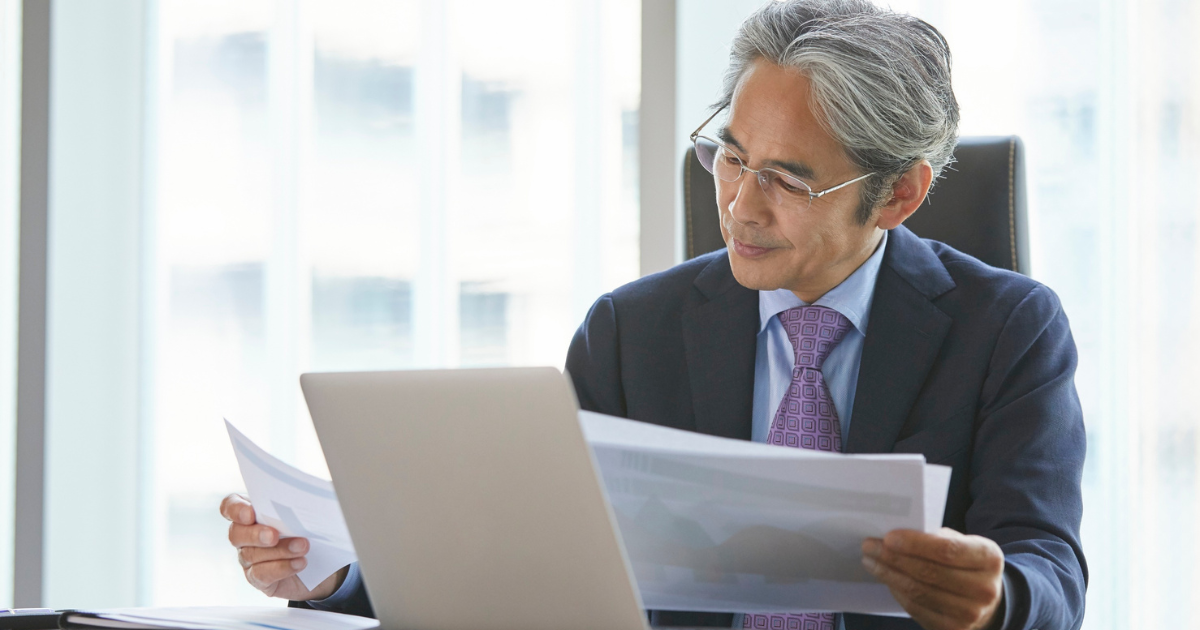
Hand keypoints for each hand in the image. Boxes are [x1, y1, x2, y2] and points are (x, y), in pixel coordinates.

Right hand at [220, 493, 346, 600]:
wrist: (320, 562)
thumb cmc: (307, 530)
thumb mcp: (303, 514)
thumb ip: (296, 506)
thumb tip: (306, 501)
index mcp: (250, 512)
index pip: (230, 506)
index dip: (235, 509)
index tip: (250, 514)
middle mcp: (244, 535)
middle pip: (236, 534)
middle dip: (256, 534)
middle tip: (274, 535)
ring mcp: (248, 558)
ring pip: (252, 555)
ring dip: (279, 550)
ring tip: (302, 546)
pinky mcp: (258, 578)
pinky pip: (262, 574)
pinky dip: (282, 568)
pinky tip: (299, 563)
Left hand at [861, 528, 1004, 629]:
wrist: (987, 600)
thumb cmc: (967, 563)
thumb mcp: (964, 543)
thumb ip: (937, 538)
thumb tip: (896, 536)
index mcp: (988, 558)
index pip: (947, 550)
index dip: (915, 544)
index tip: (888, 537)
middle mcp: (984, 589)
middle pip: (929, 572)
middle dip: (893, 558)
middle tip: (870, 546)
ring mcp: (970, 614)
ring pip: (918, 592)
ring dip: (888, 575)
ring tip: (871, 561)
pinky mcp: (953, 629)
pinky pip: (916, 608)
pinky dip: (897, 591)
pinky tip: (886, 578)